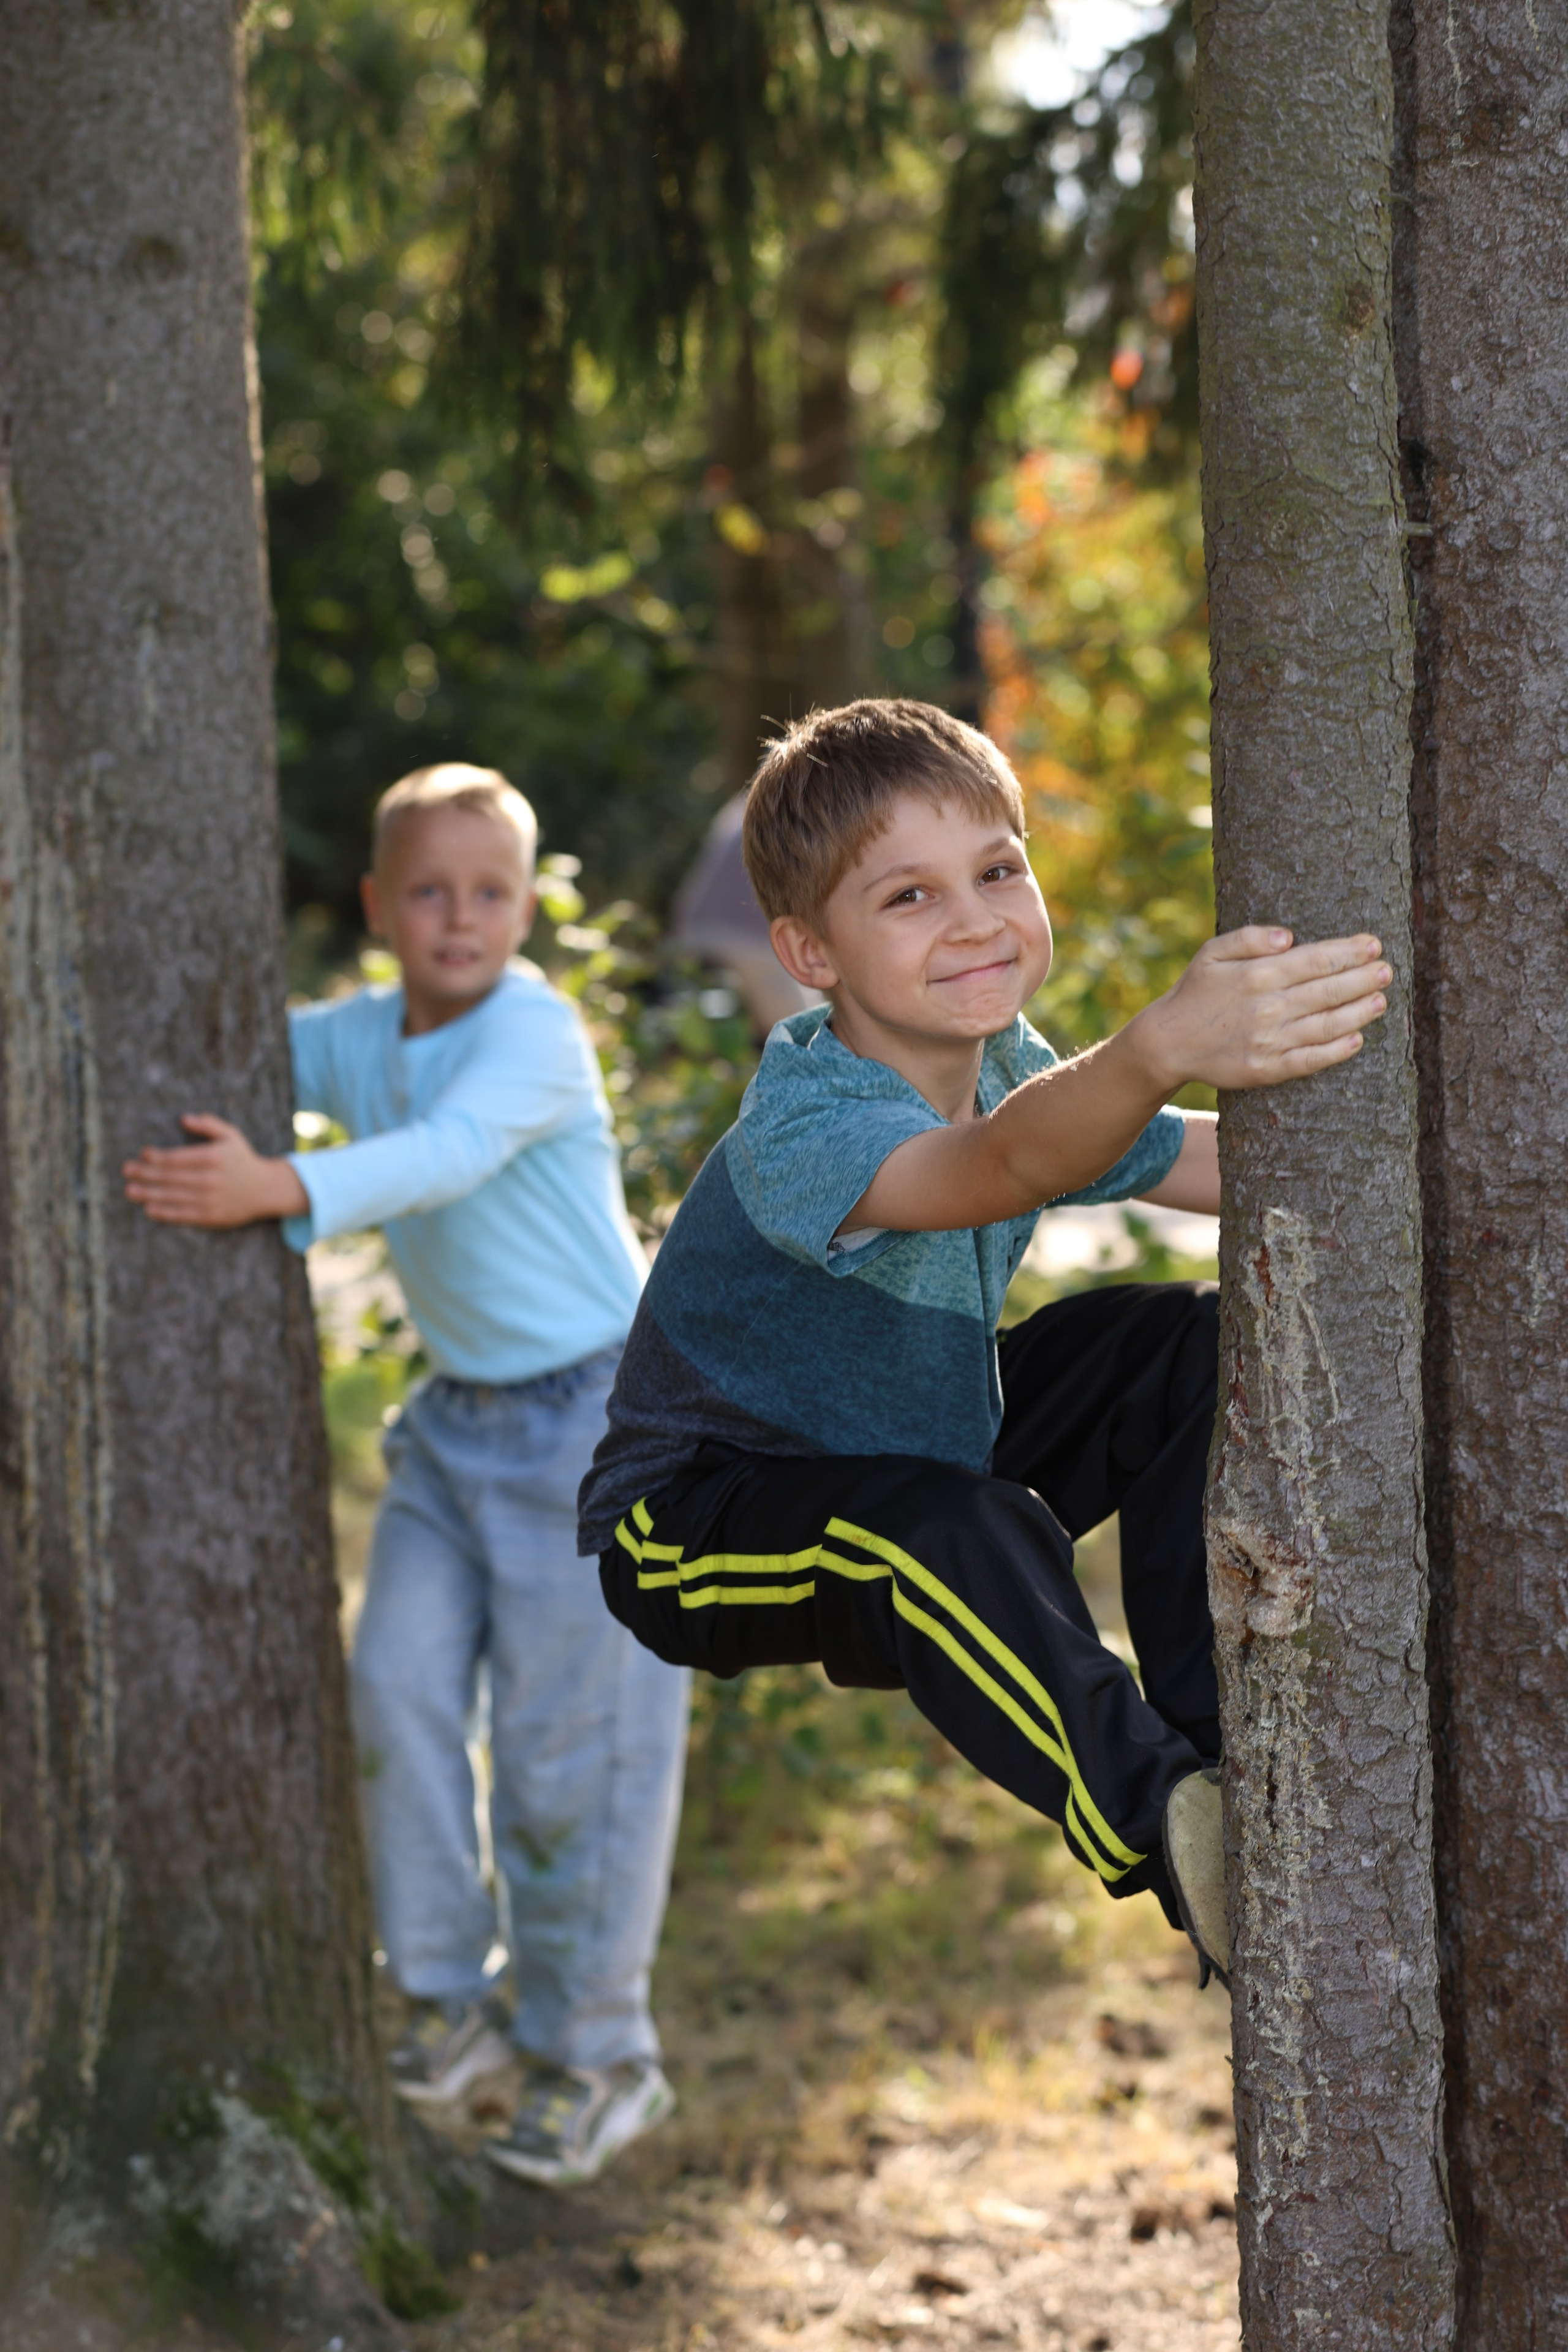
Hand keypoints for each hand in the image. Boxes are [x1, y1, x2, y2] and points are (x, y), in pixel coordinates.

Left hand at [121, 1114, 308, 1227]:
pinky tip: (149, 1208)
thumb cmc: (243, 1159)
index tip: (142, 1153)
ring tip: (130, 1190)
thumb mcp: (231, 1135)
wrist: (266, 1190)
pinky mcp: (211, 1216)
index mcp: (213, 1157)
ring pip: (172, 1196)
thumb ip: (208, 1124)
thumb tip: (183, 1118)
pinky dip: (164, 1212)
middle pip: (170, 1177)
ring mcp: (210, 1199)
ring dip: (148, 1193)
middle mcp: (210, 1179)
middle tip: (127, 1170)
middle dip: (145, 1173)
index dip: (156, 1156)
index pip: (177, 1157)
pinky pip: (182, 1215)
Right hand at [1128, 927, 1389, 1094]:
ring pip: (1327, 1025)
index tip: (1373, 944)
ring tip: (1381, 1000)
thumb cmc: (1195, 992)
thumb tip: (1289, 936)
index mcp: (1258, 974)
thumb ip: (1249, 938)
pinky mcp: (1268, 1069)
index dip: (1349, 952)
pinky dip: (1337, 1051)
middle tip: (1387, 970)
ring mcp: (1270, 1041)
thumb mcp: (1211, 953)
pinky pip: (1311, 1060)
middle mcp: (1268, 1007)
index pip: (1316, 960)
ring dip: (1359, 1012)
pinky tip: (1357, 1040)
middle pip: (1329, 990)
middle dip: (1363, 978)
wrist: (1168, 1043)